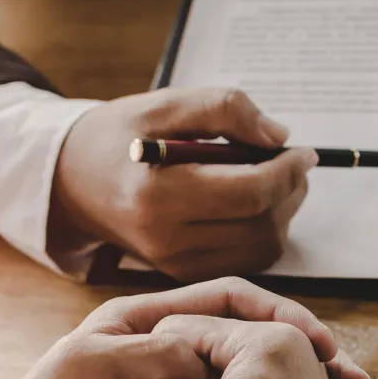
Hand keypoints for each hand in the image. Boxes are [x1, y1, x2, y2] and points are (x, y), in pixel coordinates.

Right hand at [50, 88, 317, 280]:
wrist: (74, 184)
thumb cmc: (121, 138)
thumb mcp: (164, 104)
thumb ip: (223, 109)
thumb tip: (277, 136)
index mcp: (158, 194)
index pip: (248, 193)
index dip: (287, 171)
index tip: (303, 151)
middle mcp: (168, 239)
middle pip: (261, 223)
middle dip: (291, 190)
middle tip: (293, 161)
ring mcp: (178, 264)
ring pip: (263, 246)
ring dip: (285, 212)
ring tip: (275, 179)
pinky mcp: (187, 274)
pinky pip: (250, 260)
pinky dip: (267, 232)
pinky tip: (257, 205)